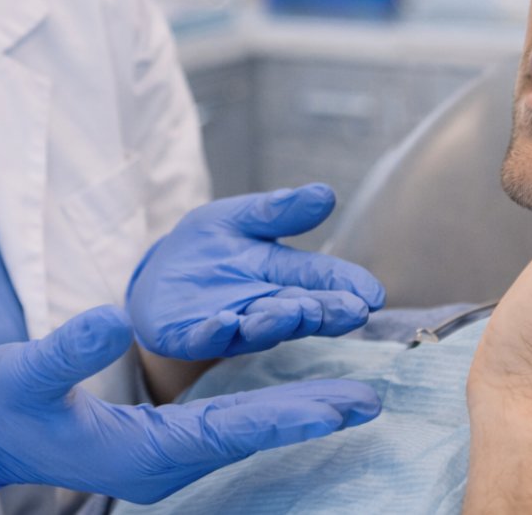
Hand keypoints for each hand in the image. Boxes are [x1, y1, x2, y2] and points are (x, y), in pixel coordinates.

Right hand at [0, 305, 380, 510]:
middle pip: (250, 435)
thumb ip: (67, 349)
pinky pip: (224, 430)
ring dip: (295, 415)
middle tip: (373, 400)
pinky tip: (295, 398)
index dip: (290, 416)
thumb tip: (112, 316)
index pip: (230, 430)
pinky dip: (264, 413)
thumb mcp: (25, 372)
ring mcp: (162, 460)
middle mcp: (163, 463)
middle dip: (311, 417)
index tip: (343, 404)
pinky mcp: (157, 448)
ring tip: (351, 398)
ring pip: (242, 434)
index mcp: (142, 451)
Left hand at [126, 184, 386, 359]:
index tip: (374, 295)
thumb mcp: (241, 218)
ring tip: (294, 310)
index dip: (348, 286)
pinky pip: (206, 337)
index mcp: (283, 275)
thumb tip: (326, 194)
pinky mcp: (191, 336)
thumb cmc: (210, 247)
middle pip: (301, 309)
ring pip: (260, 327)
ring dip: (277, 321)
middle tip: (352, 312)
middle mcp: (265, 306)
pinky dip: (217, 331)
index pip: (322, 279)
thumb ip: (279, 211)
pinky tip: (227, 321)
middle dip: (325, 311)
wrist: (157, 277)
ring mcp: (231, 325)